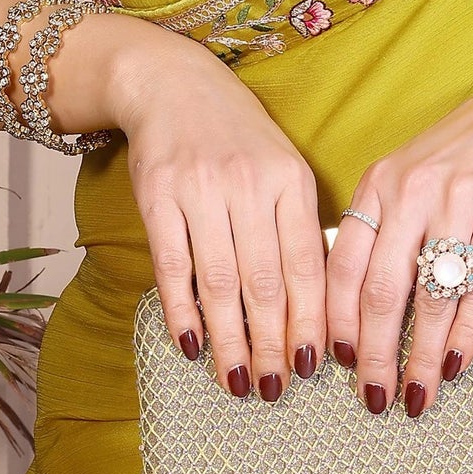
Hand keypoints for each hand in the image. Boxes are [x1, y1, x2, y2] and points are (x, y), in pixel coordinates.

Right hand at [106, 27, 326, 400]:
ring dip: (230, 340)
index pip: (308, 264)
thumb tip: (315, 306)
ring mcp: (201, 189)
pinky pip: (172, 264)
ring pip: (220, 281)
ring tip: (238, 382)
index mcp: (292, 180)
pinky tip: (192, 345)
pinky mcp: (157, 194)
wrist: (173, 84)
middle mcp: (251, 185)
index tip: (316, 366)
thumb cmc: (238, 139)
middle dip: (273, 343)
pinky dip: (182, 310)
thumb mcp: (282, 168)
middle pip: (266, 280)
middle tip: (276, 389)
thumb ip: (297, 227)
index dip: (312, 320)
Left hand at [327, 63, 472, 415]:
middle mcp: (412, 190)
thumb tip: (352, 300)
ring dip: (420, 357)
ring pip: (429, 299)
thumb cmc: (468, 151)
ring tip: (417, 394)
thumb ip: (381, 222)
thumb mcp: (410, 172)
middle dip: (373, 355)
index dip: (335, 321)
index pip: (341, 265)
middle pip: (379, 291)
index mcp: (379, 182)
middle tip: (373, 398)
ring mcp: (459, 201)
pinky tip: (456, 363)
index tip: (335, 362)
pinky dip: (465, 334)